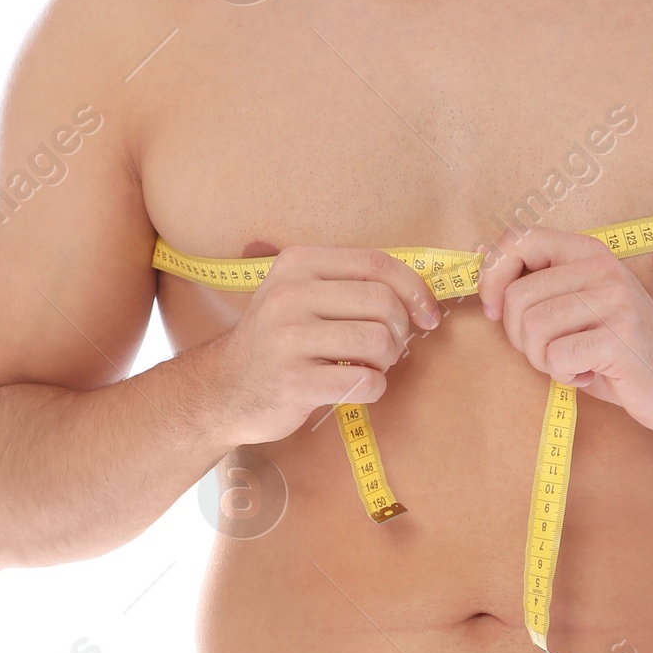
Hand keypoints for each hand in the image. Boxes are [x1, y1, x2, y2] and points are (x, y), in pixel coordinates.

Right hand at [203, 247, 439, 444]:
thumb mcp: (300, 294)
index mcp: (298, 264)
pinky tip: (356, 387)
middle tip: (387, 348)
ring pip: (378, 341)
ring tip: (368, 365)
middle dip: (399, 330)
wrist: (224, 389)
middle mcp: (290, 296)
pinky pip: (365, 381)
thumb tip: (419, 293)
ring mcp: (289, 340)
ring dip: (387, 360)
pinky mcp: (295, 382)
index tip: (428, 314)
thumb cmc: (278, 341)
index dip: (414, 289)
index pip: (377, 264)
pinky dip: (373, 387)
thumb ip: (349, 283)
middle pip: (383, 303)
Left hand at [477, 227, 652, 436]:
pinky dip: (562, 375)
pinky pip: (556, 357)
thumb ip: (544, 289)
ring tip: (571, 363)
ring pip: (533, 328)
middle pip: (518, 296)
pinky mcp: (620, 336)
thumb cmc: (620, 350)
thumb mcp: (582, 306)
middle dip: (519, 337)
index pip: (518, 238)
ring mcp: (613, 300)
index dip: (492, 275)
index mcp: (588, 252)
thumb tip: (486, 288)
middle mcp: (601, 267)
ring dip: (541, 359)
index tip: (496, 310)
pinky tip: (587, 374)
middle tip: (548, 352)